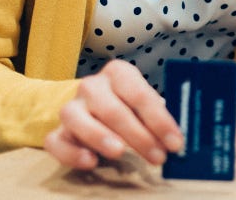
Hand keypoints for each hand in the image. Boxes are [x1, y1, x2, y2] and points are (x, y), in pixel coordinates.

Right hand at [44, 60, 182, 169]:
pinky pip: (56, 141)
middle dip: (138, 135)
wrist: (91, 107)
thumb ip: (158, 116)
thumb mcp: (144, 104)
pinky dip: (72, 153)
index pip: (140, 94)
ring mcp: (71, 107)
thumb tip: (179, 139)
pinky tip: (90, 162)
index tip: (175, 143)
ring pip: (78, 119)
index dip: (159, 120)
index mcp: (118, 73)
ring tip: (120, 153)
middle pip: (113, 109)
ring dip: (100, 137)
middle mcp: (92, 86)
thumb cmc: (127, 106)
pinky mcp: (56, 131)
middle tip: (157, 156)